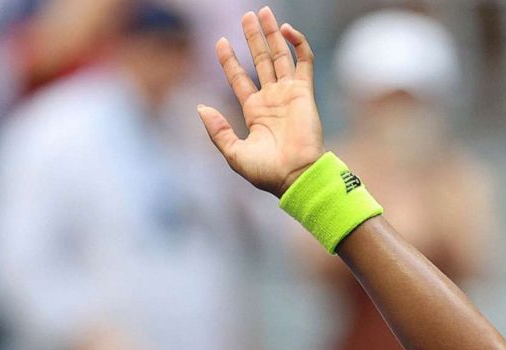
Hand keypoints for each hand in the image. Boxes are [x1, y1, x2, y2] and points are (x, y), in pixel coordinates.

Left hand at [198, 7, 323, 196]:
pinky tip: (286, 30)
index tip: (220, 41)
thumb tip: (201, 107)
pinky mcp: (304, 92)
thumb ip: (217, 130)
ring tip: (263, 12)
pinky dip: (297, 44)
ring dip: (272, 34)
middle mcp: (272, 99)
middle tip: (247, 16)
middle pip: (260, 60)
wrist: (296, 177)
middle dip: (253, 38)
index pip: (239, 78)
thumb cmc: (266, 172)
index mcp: (255, 112)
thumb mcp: (233, 152)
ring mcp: (289, 94)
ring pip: (280, 56)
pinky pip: (304, 61)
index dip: (230, 60)